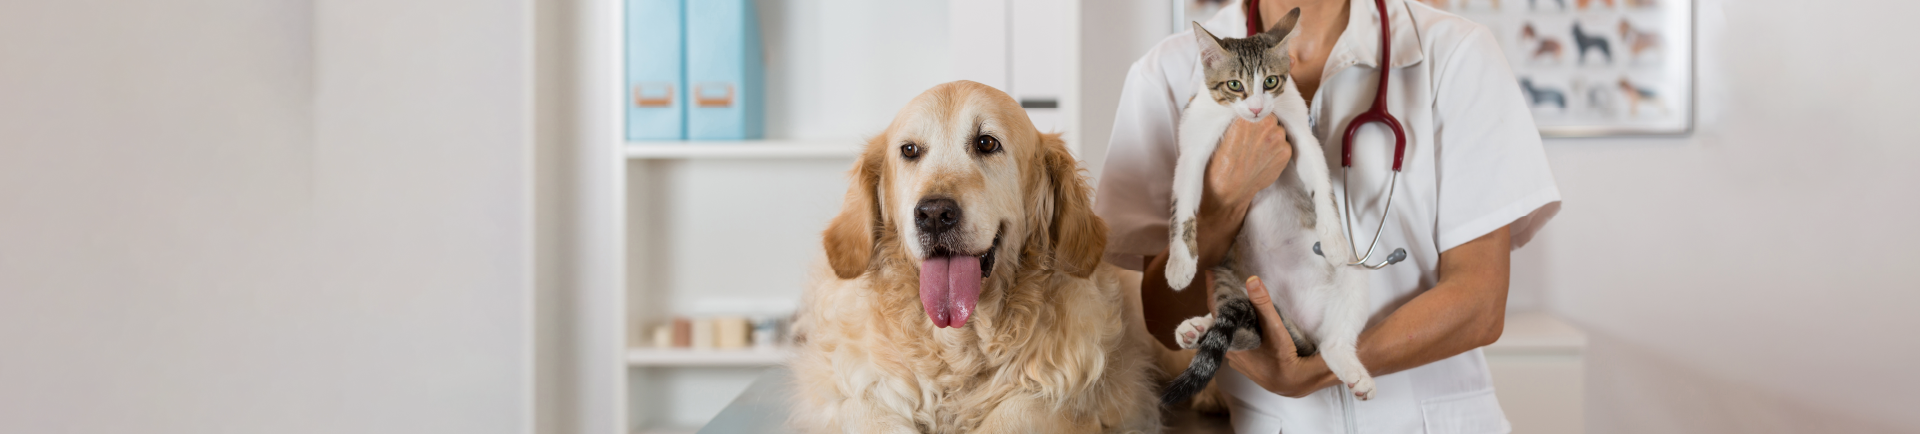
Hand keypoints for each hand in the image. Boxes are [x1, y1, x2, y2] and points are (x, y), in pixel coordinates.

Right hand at [1194, 118, 1292, 267]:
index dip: (1253, 105)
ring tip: (1255, 147)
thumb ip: (1234, 116)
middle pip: (1269, 113)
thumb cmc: (1217, 163)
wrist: (1227, 192)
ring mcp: (1278, 140)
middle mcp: (1266, 125)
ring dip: (1270, 134)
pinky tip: (1262, 156)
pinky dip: (1276, 147)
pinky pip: (1284, 142)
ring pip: (1278, 128)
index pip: (1256, 99)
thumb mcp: (1218, 133)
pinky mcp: (1285, 153)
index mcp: (1246, 116)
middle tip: (1250, 134)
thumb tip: (1242, 103)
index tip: (1250, 109)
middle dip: (1261, 121)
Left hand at [1221, 276, 1335, 397]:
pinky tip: (1246, 326)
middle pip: (1219, 322)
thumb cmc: (1282, 356)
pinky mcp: (1243, 364)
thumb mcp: (1275, 328)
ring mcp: (1235, 358)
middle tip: (1224, 284)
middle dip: (1222, 304)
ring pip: (1228, 333)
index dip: (1213, 291)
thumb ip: (1263, 304)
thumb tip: (1252, 280)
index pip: (1215, 310)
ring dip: (1230, 319)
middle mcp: (1228, 350)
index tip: (1209, 274)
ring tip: (1235, 301)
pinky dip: (1238, 331)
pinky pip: (1235, 343)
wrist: (1291, 382)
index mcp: (1231, 340)